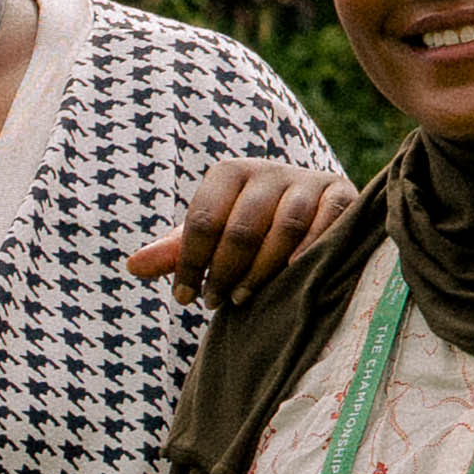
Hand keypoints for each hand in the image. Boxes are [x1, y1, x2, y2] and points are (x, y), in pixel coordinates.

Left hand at [127, 159, 359, 296]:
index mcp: (229, 173)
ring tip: (245, 299)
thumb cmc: (249, 229)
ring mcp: (308, 181)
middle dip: (224, 272)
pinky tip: (291, 278)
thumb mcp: (211, 237)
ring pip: (282, 229)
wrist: (310, 214)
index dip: (190, 263)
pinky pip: (326, 223)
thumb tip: (132, 267)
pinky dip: (307, 253)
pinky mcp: (341, 195)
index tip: (184, 298)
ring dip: (261, 271)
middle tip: (216, 302)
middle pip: (240, 228)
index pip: (202, 220)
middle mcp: (268, 170)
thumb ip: (175, 251)